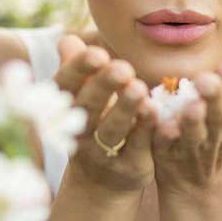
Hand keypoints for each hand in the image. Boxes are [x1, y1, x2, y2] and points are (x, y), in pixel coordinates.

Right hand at [53, 33, 157, 193]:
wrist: (101, 182)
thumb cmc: (95, 123)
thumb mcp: (84, 97)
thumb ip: (77, 69)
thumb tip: (67, 39)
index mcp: (64, 107)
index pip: (66, 85)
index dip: (79, 69)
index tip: (97, 53)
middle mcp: (78, 131)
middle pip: (88, 106)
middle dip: (104, 86)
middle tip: (122, 68)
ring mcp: (102, 153)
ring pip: (112, 129)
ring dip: (125, 109)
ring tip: (139, 89)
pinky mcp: (129, 167)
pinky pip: (138, 146)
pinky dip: (146, 129)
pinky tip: (157, 111)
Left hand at [151, 37, 221, 195]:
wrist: (200, 180)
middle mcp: (221, 134)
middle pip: (220, 116)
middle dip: (215, 98)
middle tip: (205, 79)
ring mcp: (195, 148)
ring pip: (195, 135)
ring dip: (194, 121)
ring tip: (191, 105)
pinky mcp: (170, 156)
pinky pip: (168, 148)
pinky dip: (167, 138)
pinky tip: (164, 126)